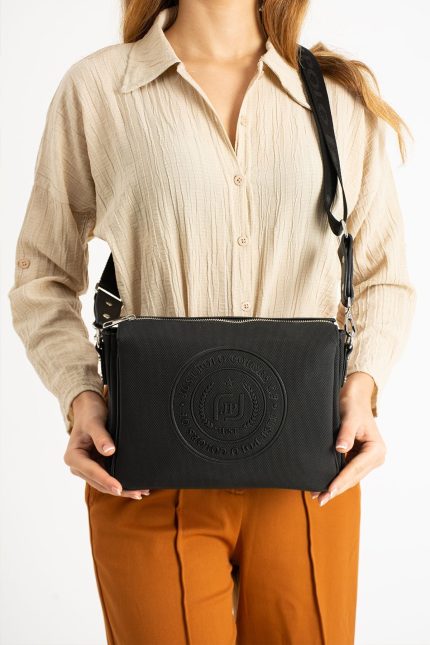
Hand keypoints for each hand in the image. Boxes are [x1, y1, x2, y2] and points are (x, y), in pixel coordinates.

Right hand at [63, 390, 150, 499]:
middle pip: (99, 482)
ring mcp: (88, 467)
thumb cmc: (90, 414)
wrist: (89, 408)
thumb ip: (101, 437)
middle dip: (117, 489)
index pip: (92, 471)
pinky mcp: (97, 465)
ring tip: (140, 493)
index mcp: (73, 457)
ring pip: (105, 483)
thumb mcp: (94, 422)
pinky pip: (109, 477)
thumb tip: (110, 451)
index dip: (106, 480)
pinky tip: (135, 486)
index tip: (119, 488)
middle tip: (137, 493)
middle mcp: (79, 466)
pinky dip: (121, 481)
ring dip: (121, 488)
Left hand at [310, 372, 386, 506]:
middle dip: (336, 488)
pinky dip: (336, 478)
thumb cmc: (352, 406)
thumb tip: (341, 449)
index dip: (341, 480)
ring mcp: (367, 460)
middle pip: (353, 477)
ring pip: (350, 477)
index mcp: (376, 450)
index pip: (355, 469)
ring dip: (335, 486)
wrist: (354, 398)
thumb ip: (346, 433)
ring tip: (318, 496)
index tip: (329, 490)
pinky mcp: (358, 459)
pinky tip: (323, 485)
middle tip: (320, 499)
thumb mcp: (349, 417)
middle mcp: (374, 457)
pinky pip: (346, 471)